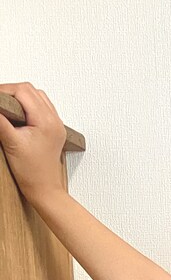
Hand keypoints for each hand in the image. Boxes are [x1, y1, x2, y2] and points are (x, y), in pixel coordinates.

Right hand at [0, 82, 67, 200]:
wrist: (45, 189)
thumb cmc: (31, 172)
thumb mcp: (10, 142)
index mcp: (46, 121)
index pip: (23, 91)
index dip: (5, 91)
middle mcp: (54, 121)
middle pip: (30, 90)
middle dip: (12, 92)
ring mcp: (56, 125)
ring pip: (37, 97)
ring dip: (21, 97)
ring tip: (7, 107)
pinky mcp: (54, 130)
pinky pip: (43, 107)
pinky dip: (29, 105)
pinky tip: (19, 114)